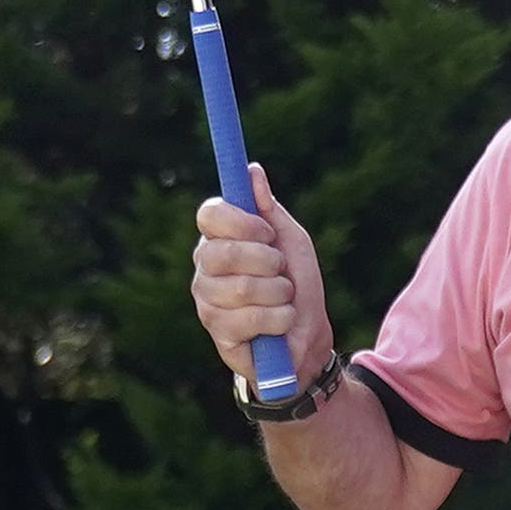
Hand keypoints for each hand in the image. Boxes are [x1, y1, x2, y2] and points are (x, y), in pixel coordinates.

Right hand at [192, 165, 334, 384]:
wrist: (306, 338)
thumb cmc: (296, 284)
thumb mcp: (290, 241)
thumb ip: (269, 210)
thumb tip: (252, 171)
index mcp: (219, 239)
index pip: (209, 215)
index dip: (241, 221)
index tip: (267, 233)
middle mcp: (205, 268)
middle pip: (223, 252)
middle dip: (267, 261)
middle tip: (280, 272)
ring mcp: (207, 301)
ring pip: (243, 287)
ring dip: (279, 294)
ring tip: (283, 300)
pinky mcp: (218, 333)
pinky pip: (250, 318)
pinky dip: (279, 319)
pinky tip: (279, 324)